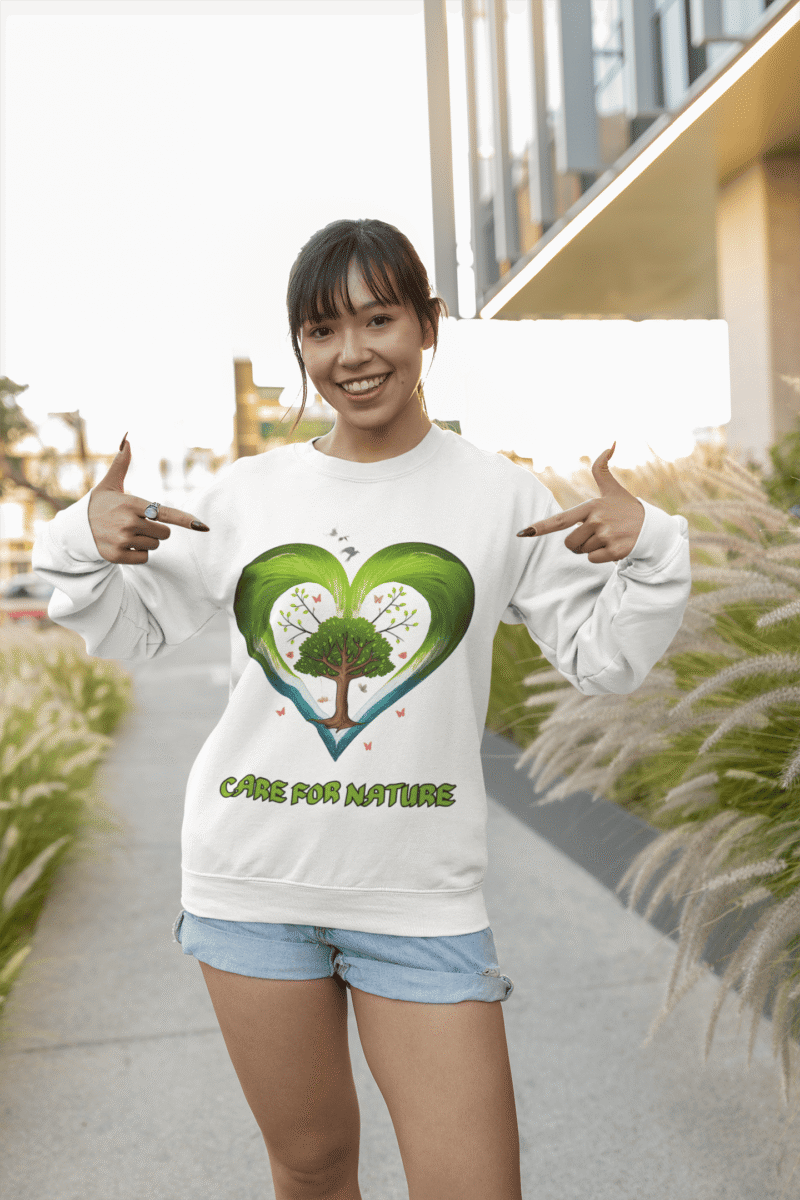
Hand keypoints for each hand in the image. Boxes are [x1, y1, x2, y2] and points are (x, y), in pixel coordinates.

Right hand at [87, 434, 209, 564]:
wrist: (75, 529)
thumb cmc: (99, 504)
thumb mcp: (109, 484)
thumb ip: (121, 463)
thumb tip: (126, 439)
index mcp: (131, 503)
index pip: (164, 513)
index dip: (185, 520)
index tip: (201, 526)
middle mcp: (128, 522)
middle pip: (165, 533)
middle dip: (156, 529)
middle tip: (137, 524)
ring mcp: (122, 540)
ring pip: (155, 545)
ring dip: (146, 541)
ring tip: (127, 534)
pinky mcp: (117, 556)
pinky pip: (144, 558)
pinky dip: (138, 554)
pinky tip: (123, 545)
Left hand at [516, 442, 644, 563]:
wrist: (652, 528)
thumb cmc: (627, 508)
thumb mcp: (613, 489)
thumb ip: (603, 468)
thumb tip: (611, 443)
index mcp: (591, 507)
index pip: (561, 520)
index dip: (540, 527)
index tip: (522, 533)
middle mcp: (597, 521)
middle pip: (569, 543)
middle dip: (578, 542)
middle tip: (596, 534)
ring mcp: (606, 536)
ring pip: (581, 551)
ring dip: (591, 548)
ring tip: (607, 538)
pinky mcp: (615, 551)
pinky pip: (593, 559)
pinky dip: (600, 557)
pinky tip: (614, 546)